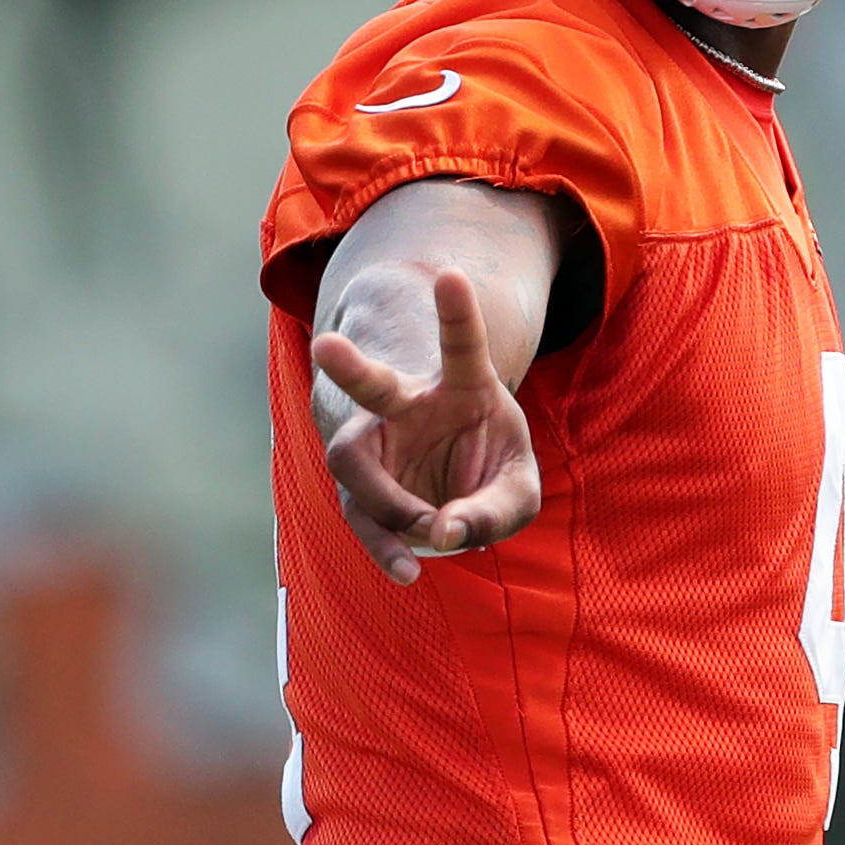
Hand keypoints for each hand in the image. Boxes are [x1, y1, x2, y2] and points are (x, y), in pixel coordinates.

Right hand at [309, 267, 542, 583]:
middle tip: (326, 345)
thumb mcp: (518, 487)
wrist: (449, 489)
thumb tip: (447, 531)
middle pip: (374, 384)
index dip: (456, 312)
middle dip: (349, 366)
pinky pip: (362, 516)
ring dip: (386, 499)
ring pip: (353, 460)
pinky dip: (385, 545)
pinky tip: (407, 570)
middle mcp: (406, 408)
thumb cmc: (489, 471)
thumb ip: (499, 508)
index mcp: (459, 386)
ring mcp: (376, 449)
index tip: (451, 275)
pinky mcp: (361, 492)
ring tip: (431, 530)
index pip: (460, 346)